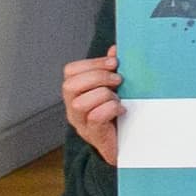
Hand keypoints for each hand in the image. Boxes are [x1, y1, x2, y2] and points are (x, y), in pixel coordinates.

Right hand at [61, 48, 122, 163]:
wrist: (124, 146)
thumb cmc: (117, 115)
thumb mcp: (115, 89)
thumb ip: (112, 70)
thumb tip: (115, 49)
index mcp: (76, 92)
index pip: (70, 71)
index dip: (92, 63)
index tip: (114, 63)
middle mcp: (72, 106)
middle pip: (70, 85)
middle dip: (98, 77)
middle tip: (118, 81)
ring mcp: (80, 122)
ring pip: (80, 102)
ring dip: (104, 95)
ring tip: (118, 98)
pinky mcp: (92, 134)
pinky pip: (94, 117)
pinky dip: (110, 109)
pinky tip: (121, 110)